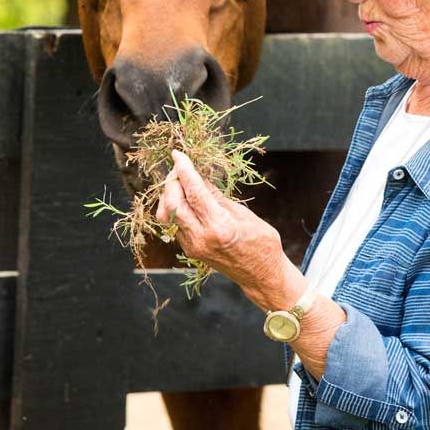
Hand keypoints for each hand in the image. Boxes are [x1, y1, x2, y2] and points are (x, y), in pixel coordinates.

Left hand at [154, 150, 297, 306]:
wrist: (262, 276)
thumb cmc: (262, 243)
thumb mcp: (244, 214)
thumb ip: (217, 197)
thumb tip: (199, 177)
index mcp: (220, 226)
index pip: (194, 192)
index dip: (184, 170)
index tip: (177, 154)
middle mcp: (201, 238)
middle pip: (172, 203)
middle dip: (172, 181)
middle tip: (180, 168)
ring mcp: (193, 246)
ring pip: (167, 215)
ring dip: (170, 195)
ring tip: (181, 184)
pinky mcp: (189, 251)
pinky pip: (175, 225)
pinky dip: (176, 208)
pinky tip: (187, 200)